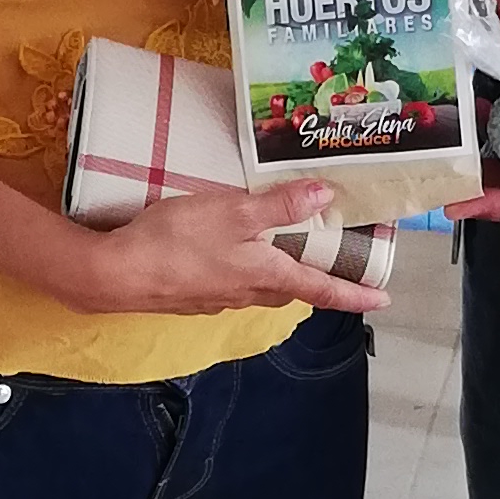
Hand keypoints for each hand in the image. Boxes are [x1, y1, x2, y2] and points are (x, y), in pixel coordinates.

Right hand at [60, 188, 387, 321]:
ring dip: (282, 276)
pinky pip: (234, 286)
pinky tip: (234, 256)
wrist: (115, 275)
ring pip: (263, 289)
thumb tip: (325, 197)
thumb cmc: (176, 241)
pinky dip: (248, 273)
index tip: (383, 301)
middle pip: (294, 290)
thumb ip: (278, 206)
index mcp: (267, 275)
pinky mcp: (194, 296)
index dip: (355, 294)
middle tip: (336, 267)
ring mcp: (219, 298)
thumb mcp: (232, 212)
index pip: (322, 289)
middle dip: (318, 282)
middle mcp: (248, 293)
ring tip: (289, 255)